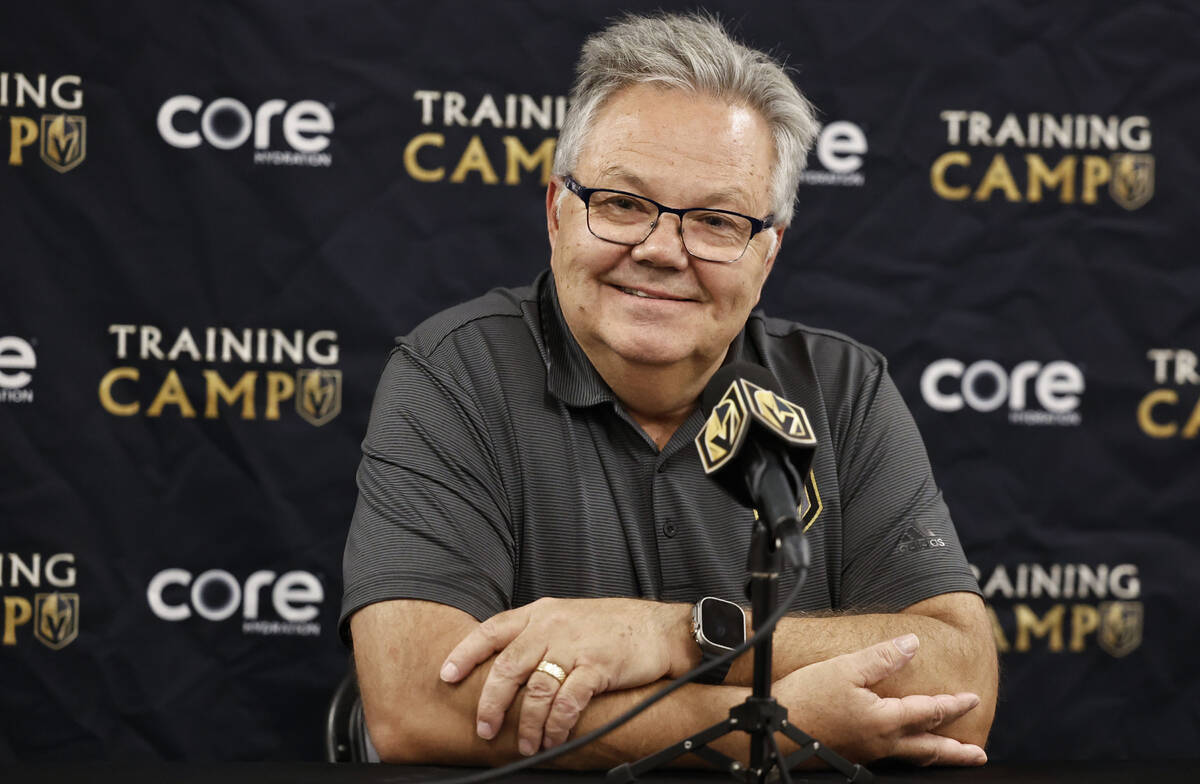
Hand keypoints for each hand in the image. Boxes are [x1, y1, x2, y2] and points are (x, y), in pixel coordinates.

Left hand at [439, 597, 688, 755]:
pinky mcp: (596, 667)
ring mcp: (574, 646)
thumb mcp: (567, 616)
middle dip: (491, 704)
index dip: (465, 653)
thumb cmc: (612, 626)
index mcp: (540, 613)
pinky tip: (553, 738)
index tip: (446, 675)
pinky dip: (556, 726)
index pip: (492, 630)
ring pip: (535, 691)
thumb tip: (506, 661)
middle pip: (507, 667)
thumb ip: (537, 633)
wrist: (658, 628)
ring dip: (527, 724)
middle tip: (484, 729)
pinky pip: (567, 703)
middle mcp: (552, 627)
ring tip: (525, 744)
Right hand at [774, 634, 987, 765]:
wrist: (774, 730)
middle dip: (956, 750)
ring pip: (911, 758)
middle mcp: (881, 742)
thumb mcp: (845, 668)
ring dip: (936, 757)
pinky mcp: (852, 757)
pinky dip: (910, 757)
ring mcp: (867, 754)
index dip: (954, 704)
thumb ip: (882, 657)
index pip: (929, 711)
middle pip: (929, 748)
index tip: (972, 698)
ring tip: (949, 757)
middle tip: (978, 753)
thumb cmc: (805, 698)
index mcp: (884, 720)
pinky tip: (904, 752)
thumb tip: (912, 644)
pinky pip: (892, 760)